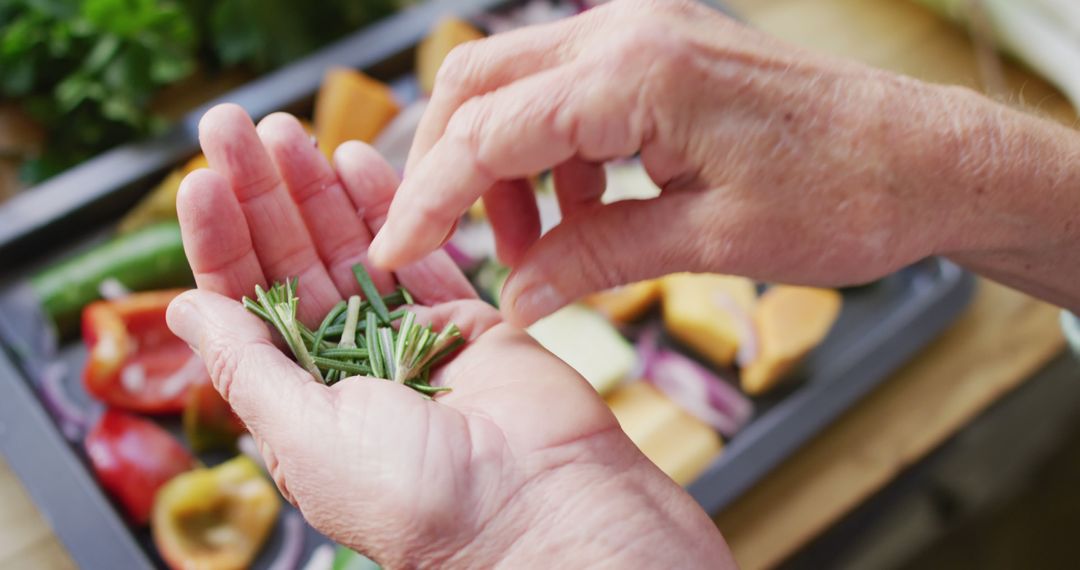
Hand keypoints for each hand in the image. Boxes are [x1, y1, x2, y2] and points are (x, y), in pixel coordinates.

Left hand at [167, 104, 733, 567]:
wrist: (538, 501)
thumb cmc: (418, 495)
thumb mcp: (306, 437)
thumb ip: (249, 368)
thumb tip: (187, 309)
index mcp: (298, 403)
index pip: (244, 307)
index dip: (220, 243)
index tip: (200, 182)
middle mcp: (348, 367)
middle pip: (291, 265)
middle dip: (261, 197)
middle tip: (234, 129)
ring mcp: (408, 338)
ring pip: (349, 249)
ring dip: (314, 190)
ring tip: (283, 133)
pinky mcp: (464, 317)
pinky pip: (417, 251)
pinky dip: (387, 206)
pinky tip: (355, 160)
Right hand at [368, 0, 1079, 321]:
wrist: (927, 158)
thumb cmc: (842, 197)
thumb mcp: (709, 243)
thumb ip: (596, 260)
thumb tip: (513, 296)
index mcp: (637, 74)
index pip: (487, 132)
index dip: (428, 199)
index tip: (395, 252)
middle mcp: (627, 31)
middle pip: (479, 85)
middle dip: (447, 168)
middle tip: (455, 248)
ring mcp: (643, 31)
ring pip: (517, 83)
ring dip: (501, 164)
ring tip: (534, 247)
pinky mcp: (660, 49)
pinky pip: (569, 89)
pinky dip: (551, 152)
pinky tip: (583, 211)